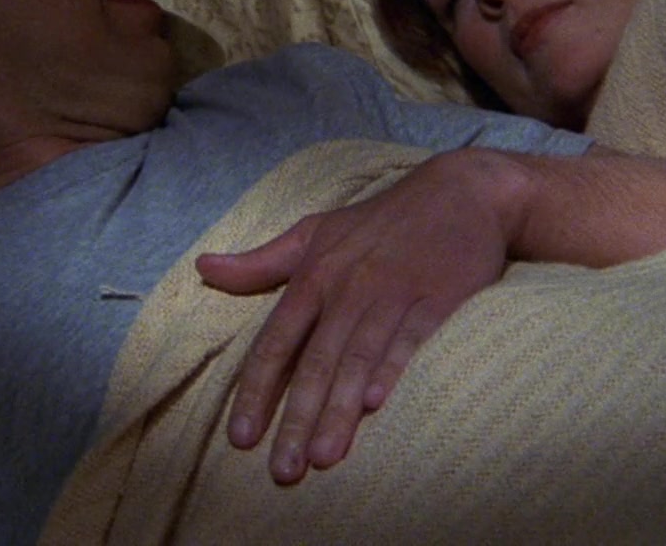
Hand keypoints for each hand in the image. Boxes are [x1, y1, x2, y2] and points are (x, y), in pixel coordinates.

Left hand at [194, 149, 522, 484]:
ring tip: (323, 458)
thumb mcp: (315, 232)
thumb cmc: (382, 221)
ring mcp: (393, 292)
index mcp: (314, 275)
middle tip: (282, 472)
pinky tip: (377, 404)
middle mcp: (348, 287)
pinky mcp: (438, 296)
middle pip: (316, 362)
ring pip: (358, 358)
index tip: (240, 439)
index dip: (257, 391)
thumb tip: (203, 269)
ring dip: (340, 410)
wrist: (462, 191)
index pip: (276, 342)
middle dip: (297, 419)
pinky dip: (392, 368)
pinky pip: (410, 337)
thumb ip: (261, 262)